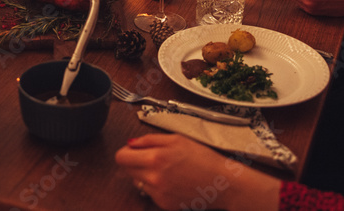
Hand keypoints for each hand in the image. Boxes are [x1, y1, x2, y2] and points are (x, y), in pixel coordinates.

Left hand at [115, 134, 279, 210]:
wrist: (222, 183)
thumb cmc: (204, 159)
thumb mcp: (177, 139)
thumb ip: (149, 140)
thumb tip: (131, 143)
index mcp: (156, 158)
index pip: (121, 157)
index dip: (126, 151)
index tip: (133, 150)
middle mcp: (153, 178)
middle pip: (127, 170)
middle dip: (136, 163)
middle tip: (153, 158)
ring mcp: (158, 194)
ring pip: (138, 182)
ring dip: (146, 175)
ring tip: (166, 170)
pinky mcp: (164, 205)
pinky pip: (150, 193)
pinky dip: (157, 187)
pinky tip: (172, 181)